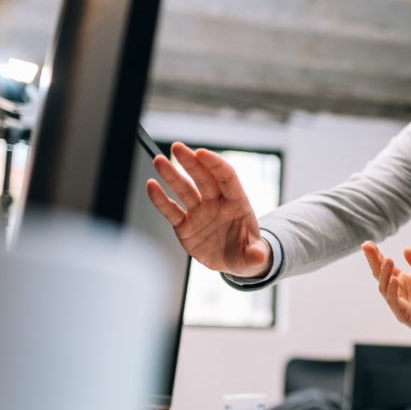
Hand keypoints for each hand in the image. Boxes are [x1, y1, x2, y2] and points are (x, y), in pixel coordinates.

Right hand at [146, 142, 271, 277]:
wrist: (233, 262)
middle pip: (203, 178)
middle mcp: (216, 203)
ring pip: (184, 190)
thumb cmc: (247, 252)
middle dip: (190, 162)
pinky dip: (160, 199)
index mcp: (237, 203)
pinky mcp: (185, 226)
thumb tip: (259, 257)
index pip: (226, 178)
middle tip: (177, 147)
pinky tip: (151, 186)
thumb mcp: (254, 256)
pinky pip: (171, 211)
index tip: (201, 153)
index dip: (215, 164)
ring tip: (159, 160)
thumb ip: (255, 255)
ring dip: (171, 175)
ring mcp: (200, 213)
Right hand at [360, 241, 410, 352]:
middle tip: (366, 246)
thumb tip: (406, 249)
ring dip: (384, 273)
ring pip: (384, 287)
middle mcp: (398, 290)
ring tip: (387, 259)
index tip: (368, 244)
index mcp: (403, 280)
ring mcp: (399, 302)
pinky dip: (392, 291)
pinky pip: (393, 302)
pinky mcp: (403, 314)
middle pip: (380, 274)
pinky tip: (393, 280)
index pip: (386, 266)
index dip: (377, 255)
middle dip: (373, 260)